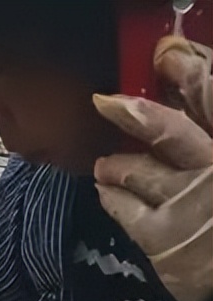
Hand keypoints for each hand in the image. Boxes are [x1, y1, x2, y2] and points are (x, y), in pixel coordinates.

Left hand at [93, 37, 211, 300]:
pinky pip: (124, 207)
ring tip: (105, 164)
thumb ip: (210, 142)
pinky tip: (104, 190)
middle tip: (109, 102)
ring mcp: (187, 202)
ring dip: (117, 163)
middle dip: (138, 112)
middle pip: (171, 129)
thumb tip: (193, 110)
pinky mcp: (162, 236)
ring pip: (140, 168)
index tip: (168, 58)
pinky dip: (112, 196)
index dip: (193, 74)